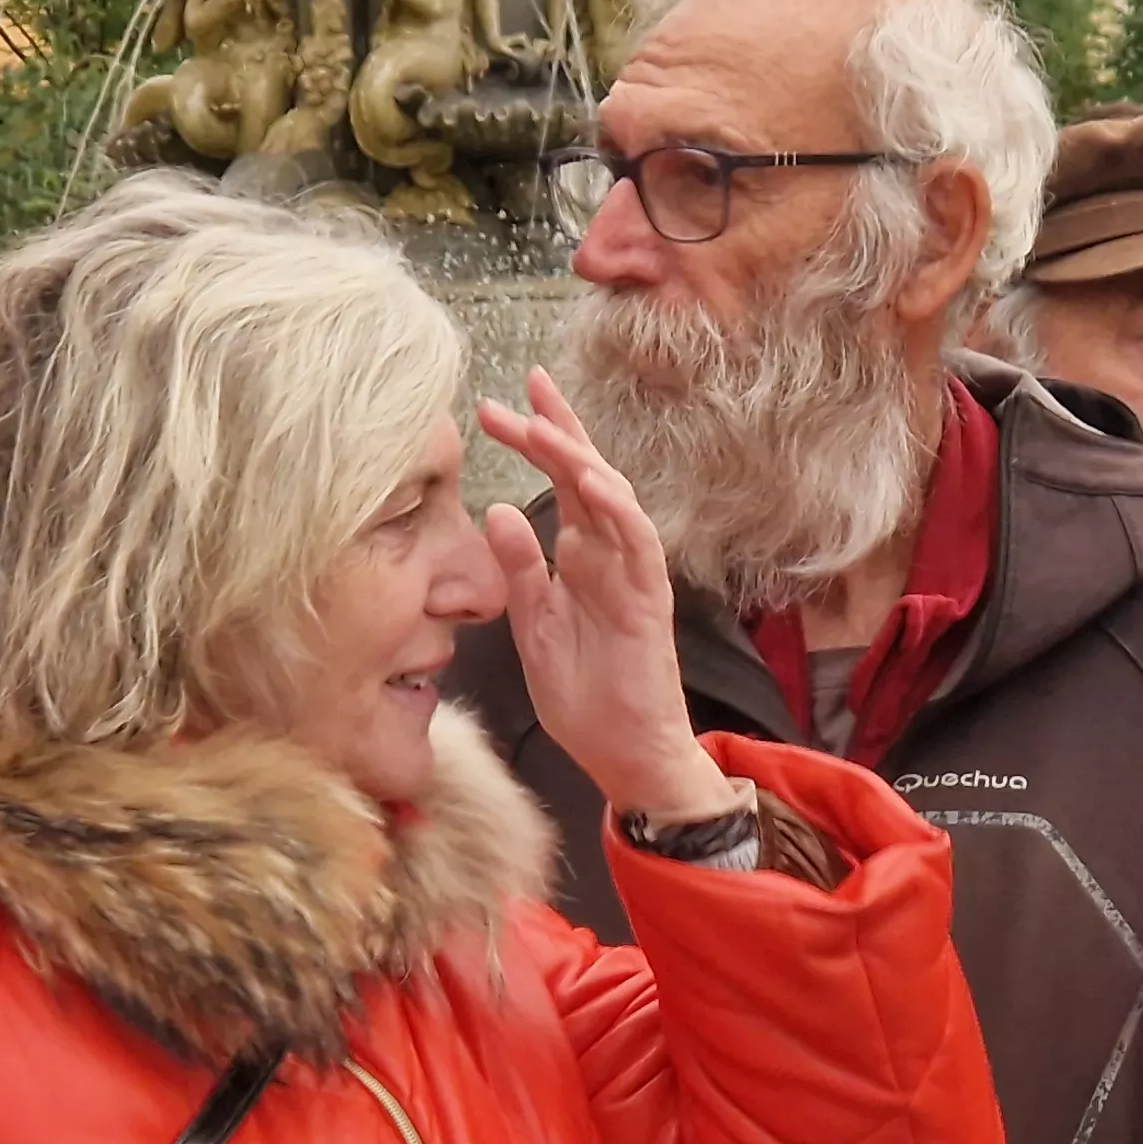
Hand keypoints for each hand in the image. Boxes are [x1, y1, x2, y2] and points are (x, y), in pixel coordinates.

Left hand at [481, 367, 733, 823]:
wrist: (625, 754)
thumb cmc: (586, 696)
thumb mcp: (534, 625)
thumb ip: (519, 568)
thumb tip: (497, 509)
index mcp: (579, 557)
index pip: (557, 483)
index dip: (534, 440)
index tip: (494, 408)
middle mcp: (608, 555)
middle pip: (585, 473)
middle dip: (554, 428)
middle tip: (519, 389)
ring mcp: (631, 573)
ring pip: (611, 496)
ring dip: (579, 456)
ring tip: (545, 423)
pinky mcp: (648, 599)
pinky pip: (637, 543)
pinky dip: (616, 508)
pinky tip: (589, 480)